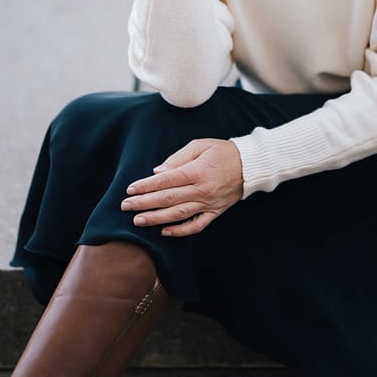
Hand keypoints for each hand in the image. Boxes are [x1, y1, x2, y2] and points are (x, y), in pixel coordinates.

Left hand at [121, 138, 242, 236]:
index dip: (146, 186)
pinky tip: (164, 231)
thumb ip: (177, 159)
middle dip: (144, 203)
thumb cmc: (222, 152)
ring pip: (178, 214)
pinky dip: (180, 231)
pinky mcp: (215, 212)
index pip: (166, 181)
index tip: (130, 189)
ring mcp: (208, 203)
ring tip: (138, 221)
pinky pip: (196, 226)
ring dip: (156, 219)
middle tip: (125, 207)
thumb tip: (157, 172)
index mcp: (197, 171)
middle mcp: (202, 190)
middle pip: (168, 199)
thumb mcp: (200, 145)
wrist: (251, 165)